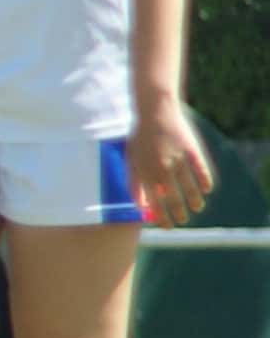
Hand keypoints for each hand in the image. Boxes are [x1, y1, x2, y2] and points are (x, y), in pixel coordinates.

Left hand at [135, 92, 217, 225]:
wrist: (155, 111)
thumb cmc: (140, 138)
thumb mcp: (131, 159)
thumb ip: (134, 183)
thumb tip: (139, 206)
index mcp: (145, 172)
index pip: (154, 203)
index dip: (161, 217)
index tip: (166, 226)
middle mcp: (161, 169)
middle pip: (173, 199)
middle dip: (178, 213)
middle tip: (182, 221)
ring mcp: (178, 160)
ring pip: (189, 188)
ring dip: (194, 201)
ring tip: (196, 208)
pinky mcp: (191, 151)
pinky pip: (201, 171)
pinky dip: (205, 182)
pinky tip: (207, 190)